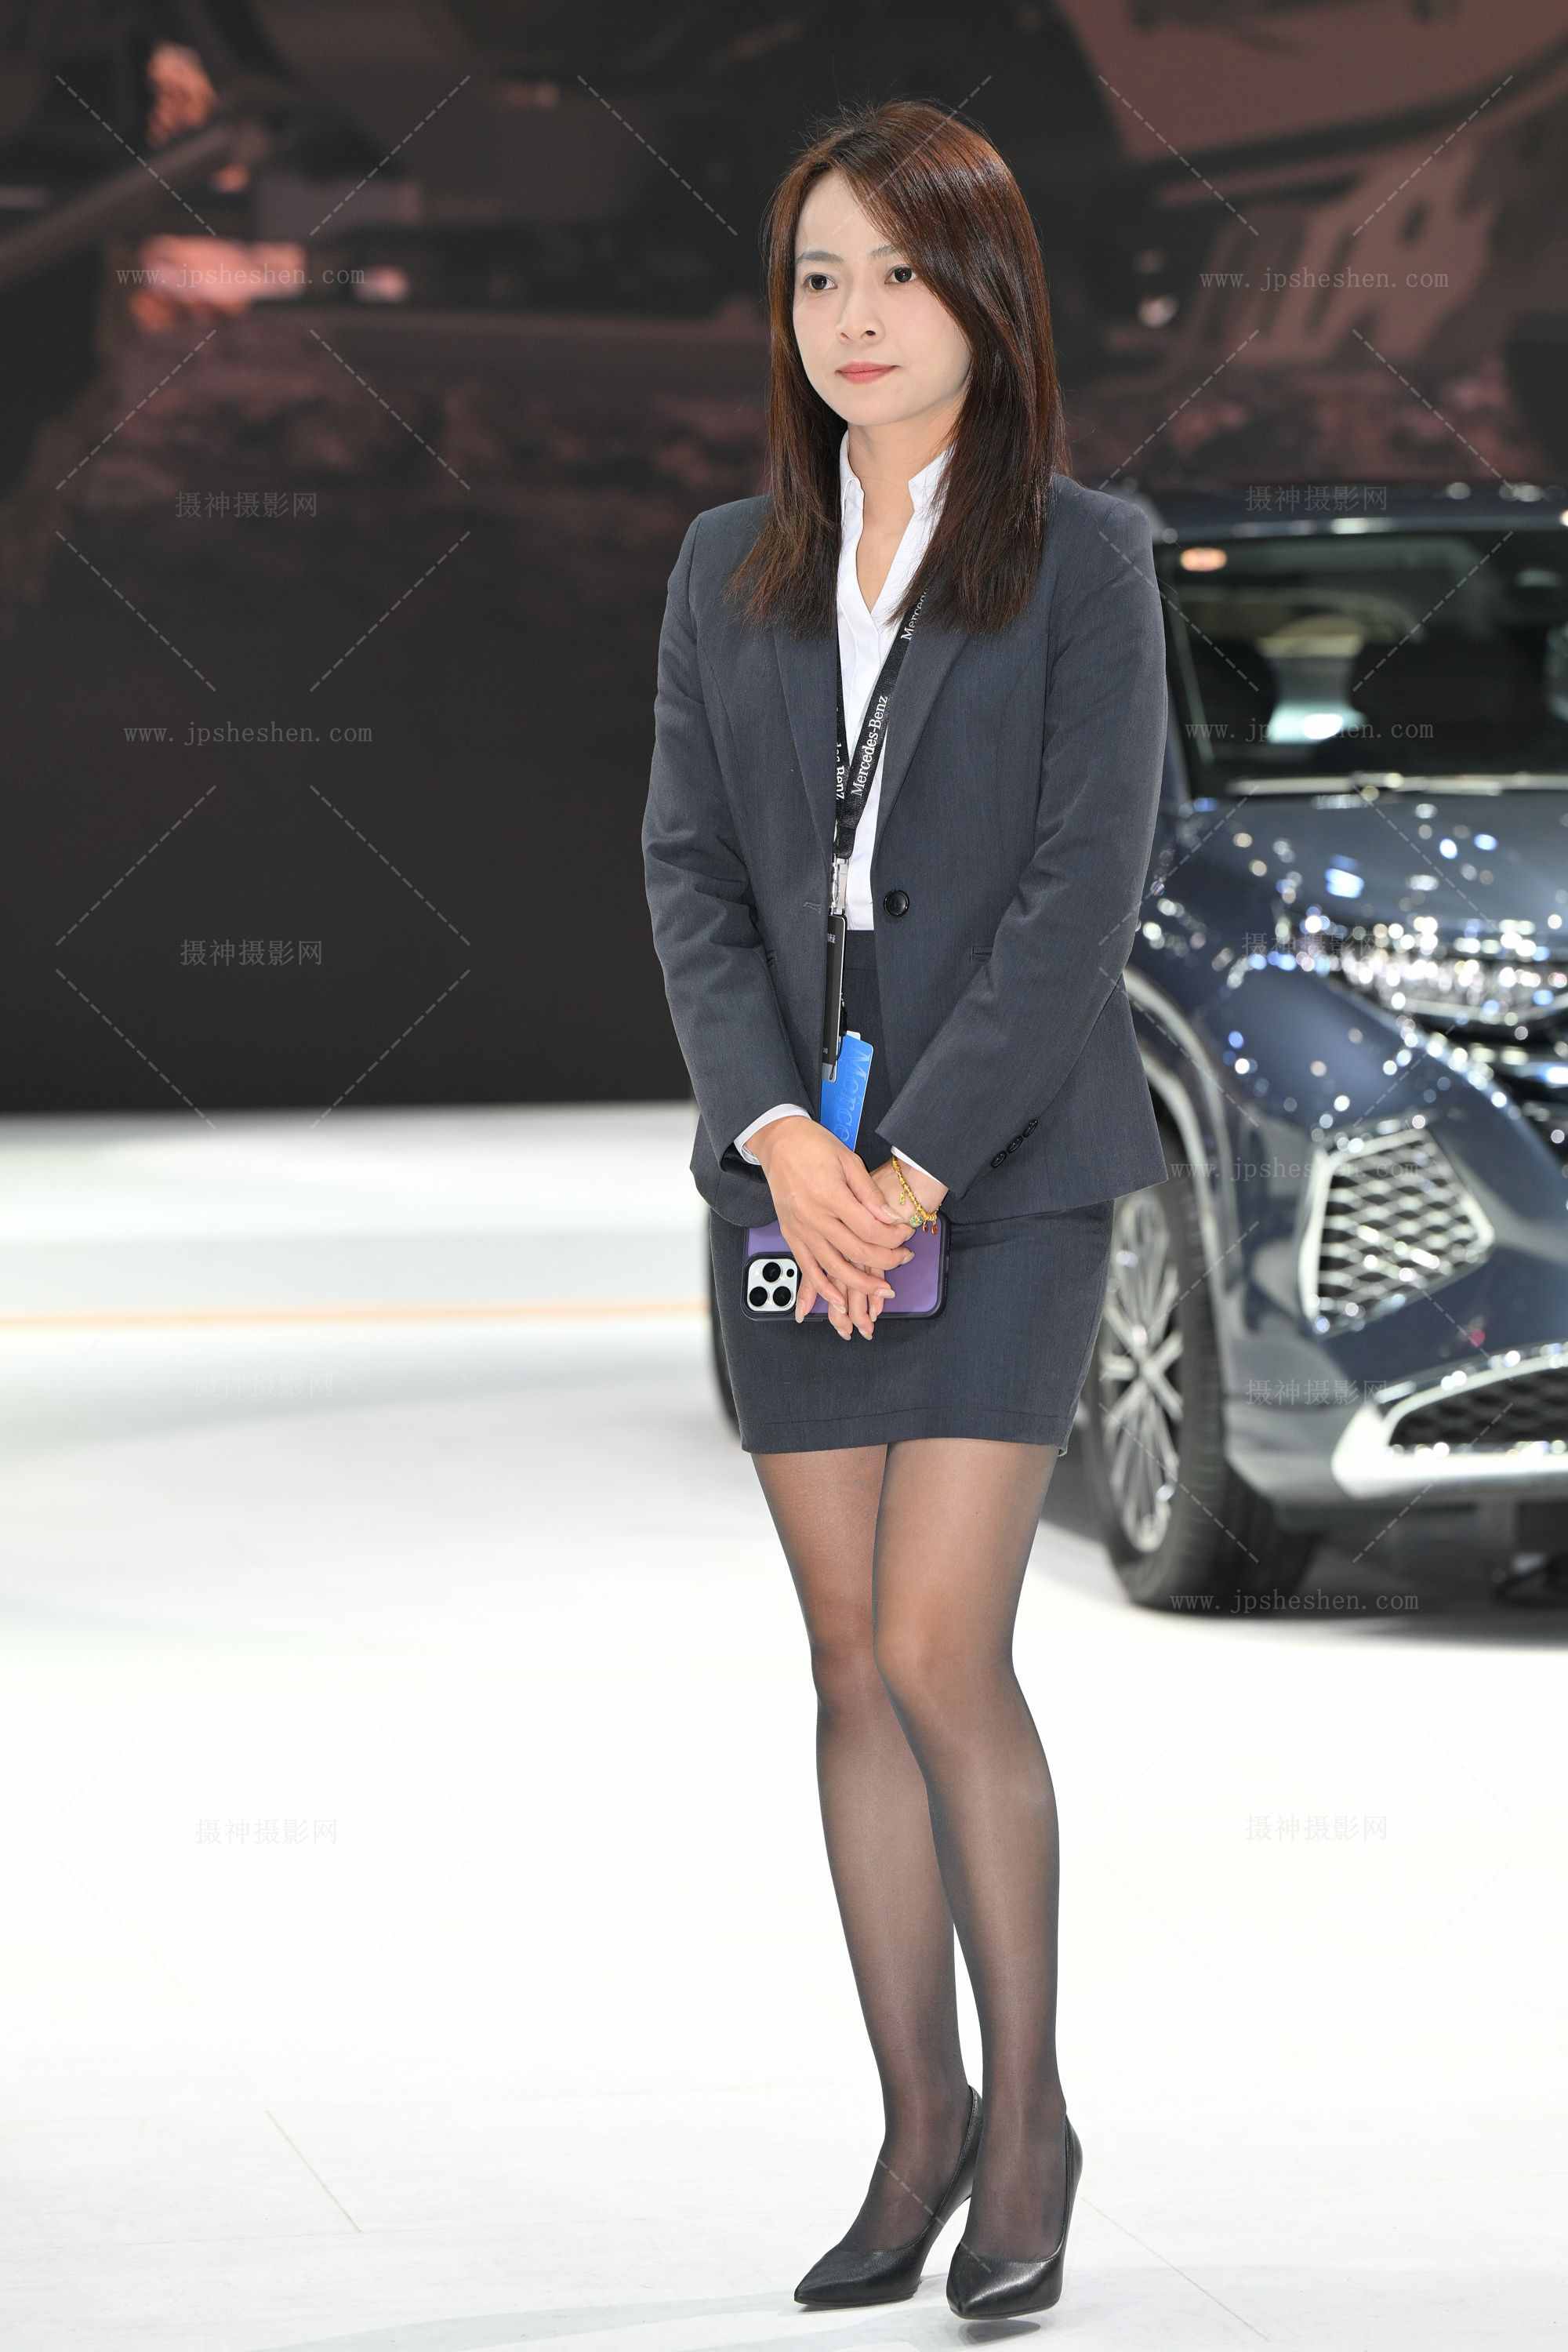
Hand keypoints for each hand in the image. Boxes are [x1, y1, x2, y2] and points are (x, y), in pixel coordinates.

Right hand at [749, 1117, 916, 1338]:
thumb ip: (870, 1193)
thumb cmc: (813, 1145)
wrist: (778, 1141)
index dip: (893, 1237)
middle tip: (903, 1259)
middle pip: (856, 1251)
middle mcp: (813, 1217)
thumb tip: (891, 1219)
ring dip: (860, 1284)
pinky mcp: (791, 1236)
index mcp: (830, 1195)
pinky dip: (823, 1288)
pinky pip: (807, 1269)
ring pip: (833, 1268)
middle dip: (886, 1260)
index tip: (905, 1235)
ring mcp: (800, 1230)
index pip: (870, 1229)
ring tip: (882, 1290)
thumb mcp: (848, 1159)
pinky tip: (839, 1300)